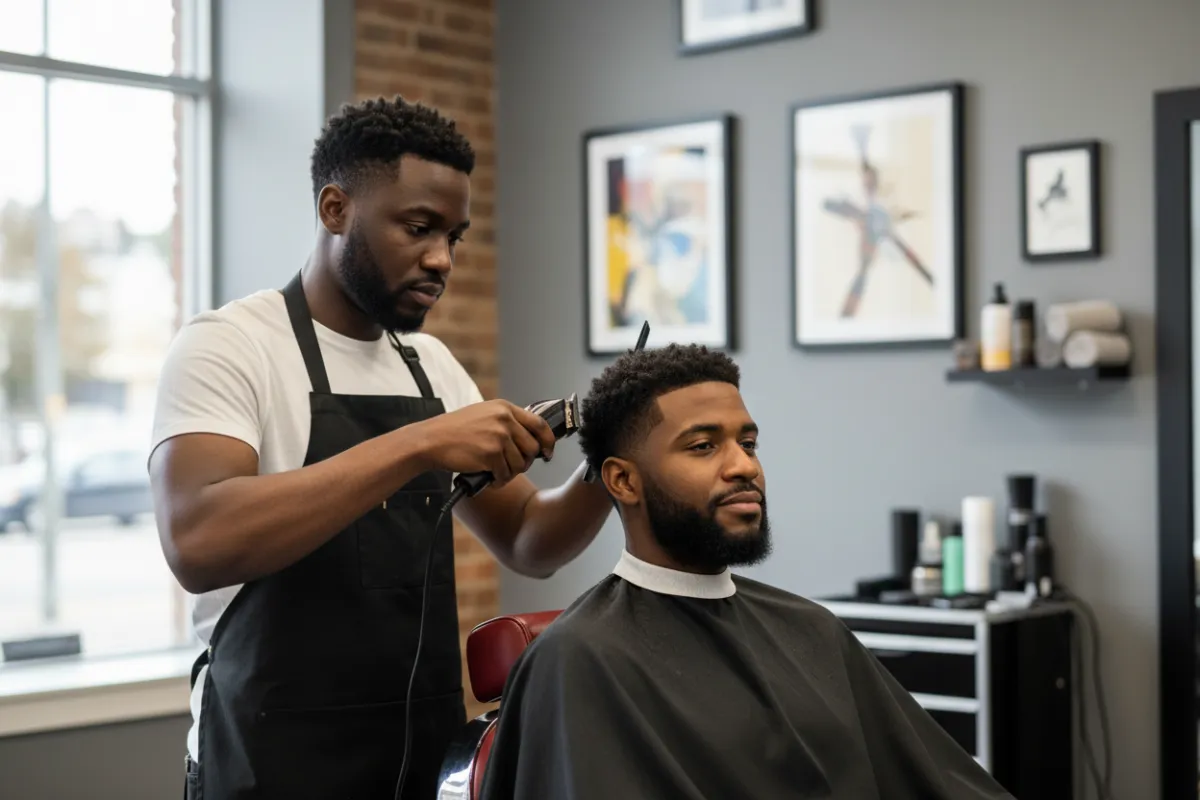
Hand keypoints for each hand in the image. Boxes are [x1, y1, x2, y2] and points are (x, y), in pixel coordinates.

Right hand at [410, 400, 557, 486]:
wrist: (431, 440)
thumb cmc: (454, 430)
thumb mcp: (483, 414)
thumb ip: (506, 422)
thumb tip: (529, 441)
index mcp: (504, 408)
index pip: (539, 424)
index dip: (547, 441)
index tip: (547, 452)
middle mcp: (505, 420)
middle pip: (532, 448)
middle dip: (525, 462)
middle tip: (513, 468)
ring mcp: (499, 436)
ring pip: (520, 464)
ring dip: (509, 474)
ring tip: (496, 474)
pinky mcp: (491, 453)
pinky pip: (505, 474)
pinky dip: (498, 481)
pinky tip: (488, 479)